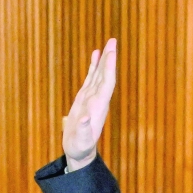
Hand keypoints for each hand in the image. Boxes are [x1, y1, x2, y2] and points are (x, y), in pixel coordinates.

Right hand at [63, 38, 117, 171]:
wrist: (80, 152)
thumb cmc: (80, 148)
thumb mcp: (80, 141)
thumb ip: (82, 129)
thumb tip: (82, 118)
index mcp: (98, 107)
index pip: (106, 84)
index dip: (109, 68)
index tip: (111, 53)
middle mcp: (98, 100)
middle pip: (106, 76)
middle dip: (109, 59)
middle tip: (112, 40)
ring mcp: (92, 98)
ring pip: (99, 75)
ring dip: (103, 60)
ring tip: (107, 43)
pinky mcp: (85, 99)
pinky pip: (91, 79)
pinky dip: (94, 67)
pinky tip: (95, 55)